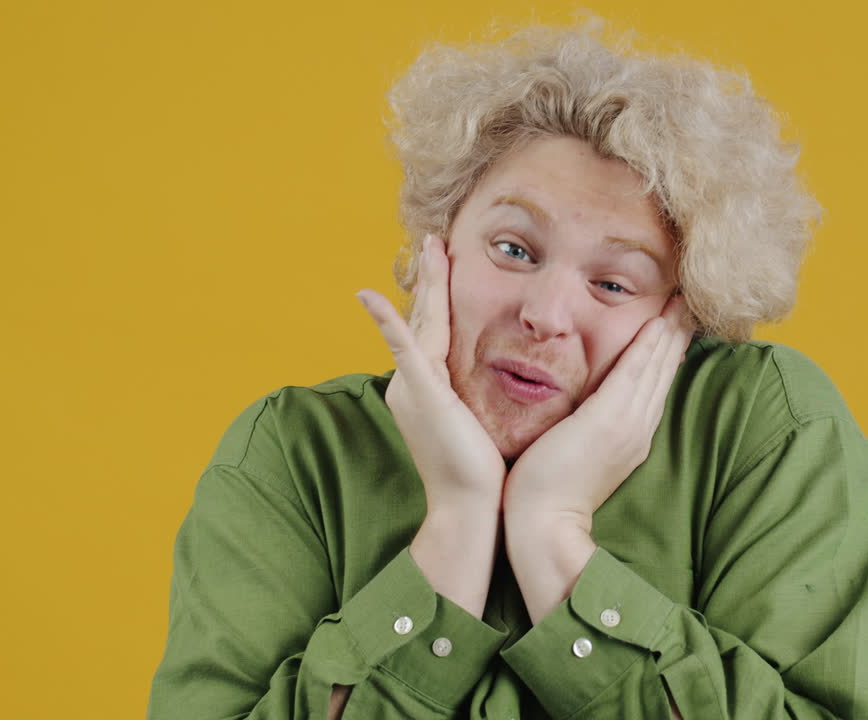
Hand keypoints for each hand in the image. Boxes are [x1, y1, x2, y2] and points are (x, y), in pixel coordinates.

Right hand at [357, 235, 505, 511]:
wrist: (470, 509)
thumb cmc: (480, 473)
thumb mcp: (480, 422)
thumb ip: (478, 396)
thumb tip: (499, 381)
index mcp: (431, 386)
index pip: (438, 329)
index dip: (440, 294)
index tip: (447, 260)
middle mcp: (415, 382)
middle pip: (427, 318)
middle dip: (431, 278)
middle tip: (434, 239)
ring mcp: (414, 387)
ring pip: (421, 323)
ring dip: (423, 284)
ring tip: (426, 248)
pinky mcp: (421, 395)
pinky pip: (402, 349)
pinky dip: (385, 322)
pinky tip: (368, 295)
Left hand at [502, 293, 694, 530]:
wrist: (543, 525)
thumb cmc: (549, 492)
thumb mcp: (578, 452)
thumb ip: (588, 427)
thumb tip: (585, 410)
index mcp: (632, 436)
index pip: (655, 384)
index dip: (668, 352)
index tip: (675, 322)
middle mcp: (637, 428)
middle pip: (664, 372)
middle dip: (677, 334)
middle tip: (689, 299)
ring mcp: (627, 425)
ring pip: (655, 368)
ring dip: (670, 332)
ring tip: (681, 300)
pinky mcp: (608, 421)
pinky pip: (633, 375)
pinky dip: (648, 348)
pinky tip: (658, 323)